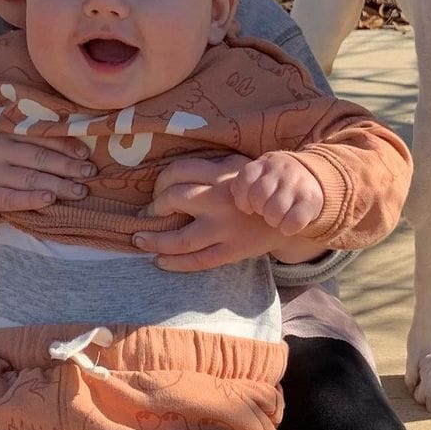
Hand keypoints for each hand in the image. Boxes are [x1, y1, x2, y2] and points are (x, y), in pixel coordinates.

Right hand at [0, 128, 96, 246]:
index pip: (39, 136)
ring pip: (31, 178)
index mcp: (1, 130)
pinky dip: (33, 198)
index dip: (65, 144)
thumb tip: (77, 146)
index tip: (86, 153)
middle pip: (39, 157)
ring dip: (60, 185)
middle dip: (68, 166)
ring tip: (80, 190)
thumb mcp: (3, 146)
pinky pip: (13, 198)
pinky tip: (50, 199)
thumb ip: (29, 141)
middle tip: (90, 172)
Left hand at [135, 155, 313, 271]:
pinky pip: (197, 260)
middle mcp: (221, 199)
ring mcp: (225, 229)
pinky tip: (160, 260)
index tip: (157, 190)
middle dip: (155, 207)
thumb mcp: (239, 167)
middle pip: (173, 199)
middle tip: (148, 213)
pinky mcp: (231, 251)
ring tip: (141, 240)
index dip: (160, 182)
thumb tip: (170, 176)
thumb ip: (211, 167)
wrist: (289, 214)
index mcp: (222, 173)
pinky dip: (174, 262)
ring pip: (180, 238)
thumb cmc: (258, 189)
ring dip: (154, 240)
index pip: (178, 171)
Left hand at [229, 152, 323, 235]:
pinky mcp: (311, 199)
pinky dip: (288, 228)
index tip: (248, 207)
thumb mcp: (260, 174)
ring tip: (275, 218)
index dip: (242, 199)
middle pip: (259, 196)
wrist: (313, 175)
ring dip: (273, 220)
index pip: (245, 179)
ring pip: (275, 210)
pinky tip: (287, 226)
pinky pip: (294, 221)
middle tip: (264, 212)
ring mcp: (297, 183)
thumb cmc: (275, 182)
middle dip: (259, 209)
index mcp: (264, 163)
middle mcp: (281, 170)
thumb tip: (236, 205)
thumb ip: (244, 184)